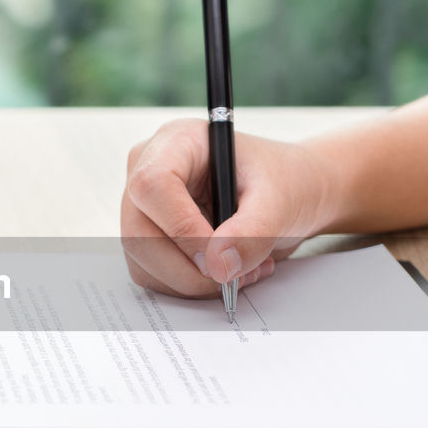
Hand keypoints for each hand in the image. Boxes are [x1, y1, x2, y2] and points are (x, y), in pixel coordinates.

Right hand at [121, 119, 335, 296]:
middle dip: (188, 268)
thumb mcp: (279, 200)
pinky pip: (151, 275)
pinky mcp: (147, 237)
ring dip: (193, 282)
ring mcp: (142, 206)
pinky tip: (225, 272)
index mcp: (177, 142)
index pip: (153, 185)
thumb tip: (218, 267)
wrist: (288, 195)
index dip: (181, 228)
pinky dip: (189, 286)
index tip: (218, 255)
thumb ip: (253, 230)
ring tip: (242, 272)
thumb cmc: (283, 181)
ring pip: (142, 261)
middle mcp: (148, 170)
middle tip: (235, 276)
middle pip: (139, 231)